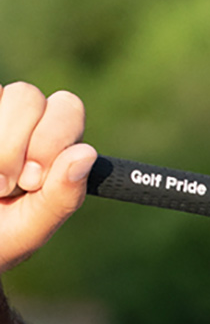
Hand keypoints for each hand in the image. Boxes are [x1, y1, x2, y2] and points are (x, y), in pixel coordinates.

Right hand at [0, 82, 96, 272]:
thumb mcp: (30, 228)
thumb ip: (62, 197)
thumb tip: (86, 153)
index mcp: (51, 145)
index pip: (67, 108)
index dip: (52, 139)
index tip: (35, 181)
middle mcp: (20, 122)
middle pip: (30, 96)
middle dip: (21, 141)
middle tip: (14, 183)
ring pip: (8, 94)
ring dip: (2, 146)